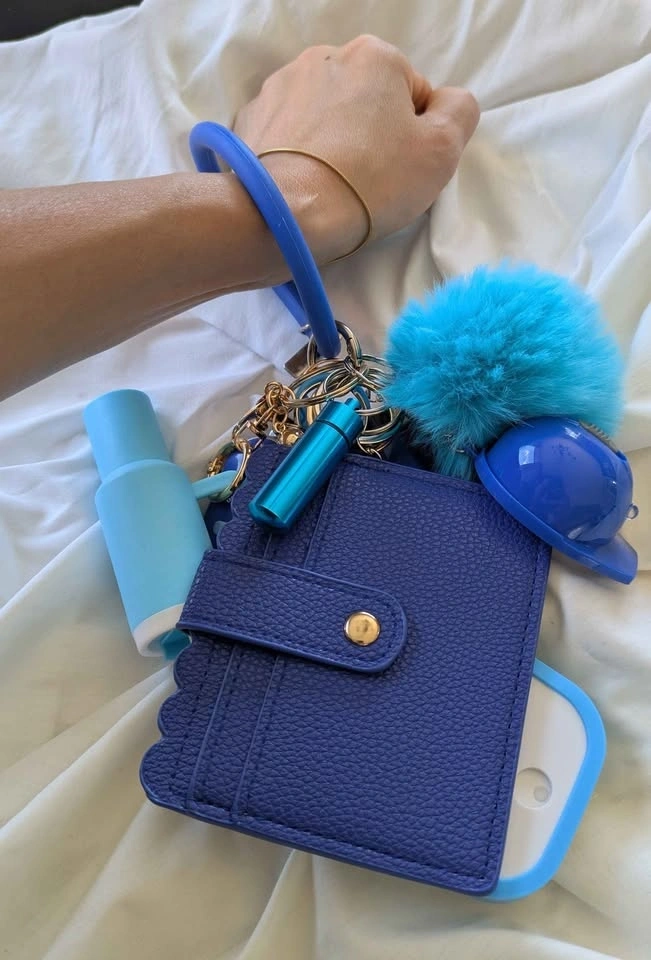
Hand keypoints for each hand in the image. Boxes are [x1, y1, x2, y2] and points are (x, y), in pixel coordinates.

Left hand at [234, 35, 478, 262]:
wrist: (287, 216)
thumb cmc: (371, 183)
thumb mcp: (441, 151)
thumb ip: (459, 112)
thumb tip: (446, 103)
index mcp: (375, 56)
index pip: (412, 95)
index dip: (414, 138)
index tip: (400, 171)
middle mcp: (324, 56)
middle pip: (365, 100)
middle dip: (370, 134)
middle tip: (368, 182)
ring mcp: (281, 85)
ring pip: (324, 115)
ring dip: (333, 142)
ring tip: (332, 184)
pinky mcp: (252, 119)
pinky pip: (288, 134)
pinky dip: (298, 153)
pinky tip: (304, 182)